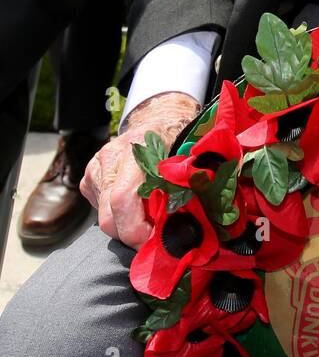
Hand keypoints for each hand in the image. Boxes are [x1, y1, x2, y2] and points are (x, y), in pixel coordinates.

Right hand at [79, 92, 199, 248]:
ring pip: (104, 217)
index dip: (136, 230)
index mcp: (135, 149)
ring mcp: (95, 168)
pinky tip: (136, 205)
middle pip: (108, 218)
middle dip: (132, 235)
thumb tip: (191, 220)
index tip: (155, 240)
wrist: (158, 117)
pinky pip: (100, 209)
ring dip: (126, 226)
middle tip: (156, 237)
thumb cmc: (177, 136)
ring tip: (150, 217)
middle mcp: (109, 158)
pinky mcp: (89, 178)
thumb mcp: (189, 154)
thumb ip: (186, 182)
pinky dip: (119, 215)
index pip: (122, 200)